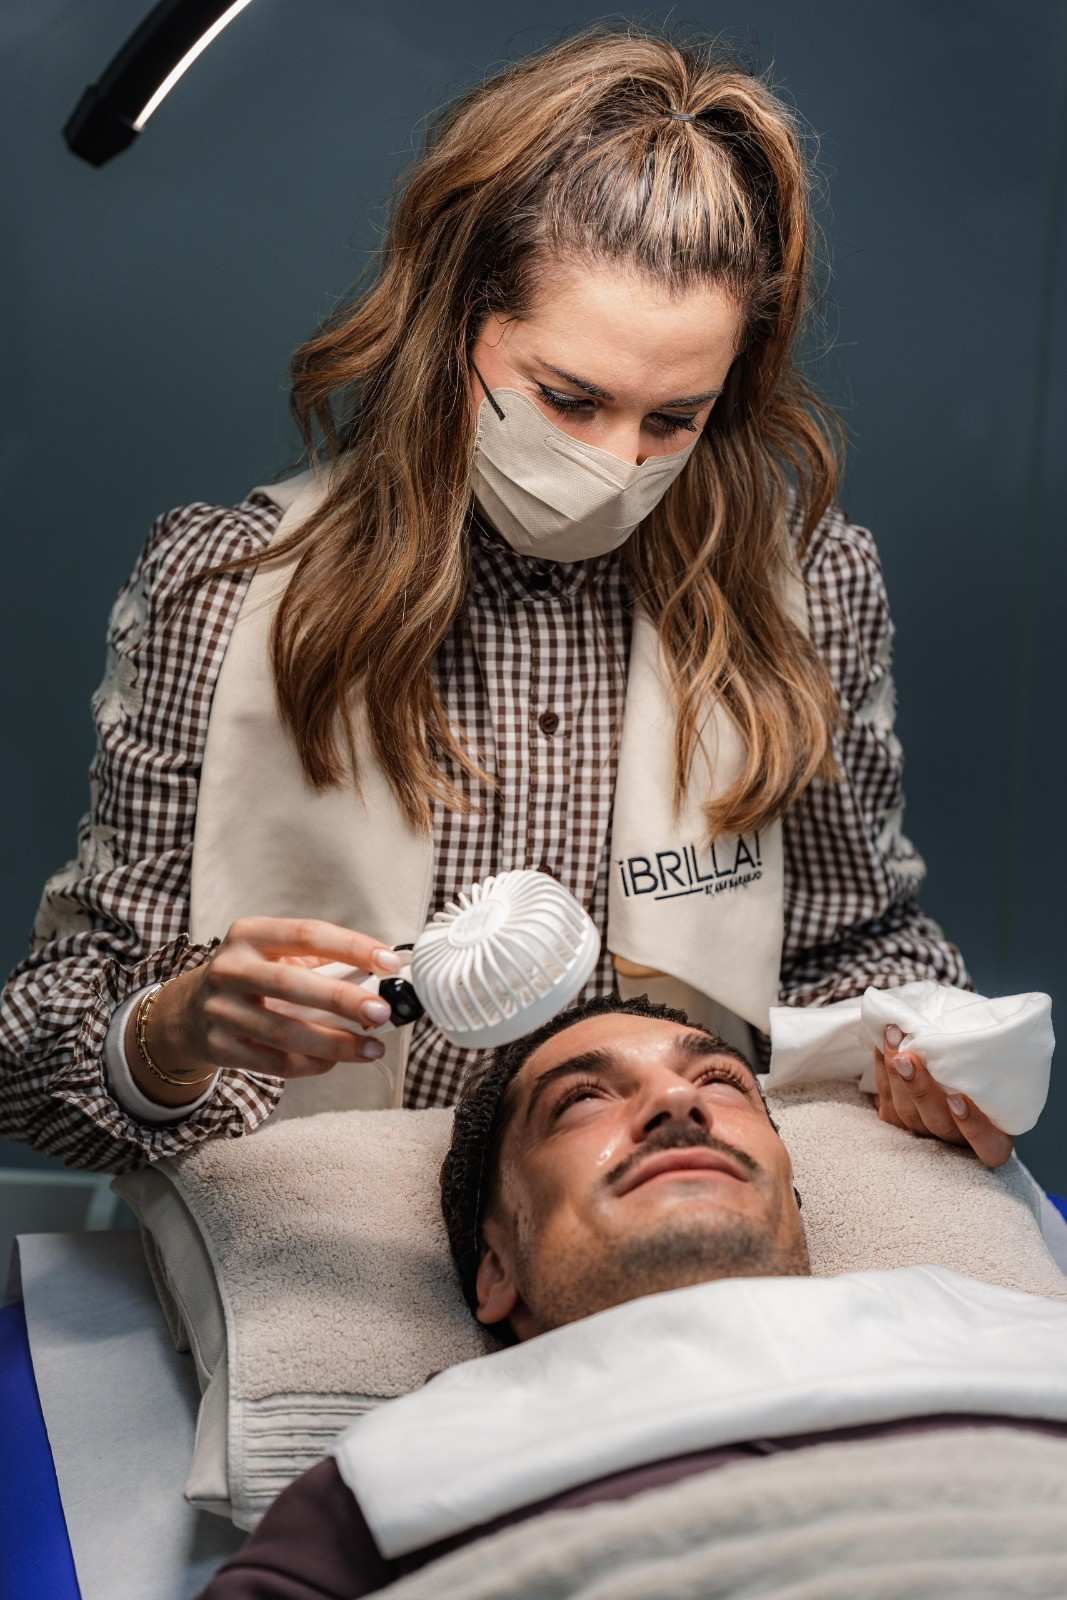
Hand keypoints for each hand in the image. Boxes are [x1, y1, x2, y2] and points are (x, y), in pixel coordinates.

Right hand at [127, 917, 404, 1106]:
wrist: (189, 1011)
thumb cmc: (252, 977)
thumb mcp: (275, 955)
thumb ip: (322, 961)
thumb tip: (382, 973)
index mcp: (249, 934)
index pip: (307, 934)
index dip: (352, 946)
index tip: (390, 961)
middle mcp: (229, 968)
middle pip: (292, 984)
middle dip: (343, 999)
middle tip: (382, 1012)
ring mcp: (219, 1010)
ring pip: (285, 1032)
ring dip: (335, 1043)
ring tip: (371, 1048)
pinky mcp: (219, 1047)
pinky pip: (274, 1062)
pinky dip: (311, 1064)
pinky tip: (335, 1061)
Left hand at [873, 1024, 1012, 1167]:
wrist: (957, 1068)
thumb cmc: (988, 1070)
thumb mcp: (996, 1070)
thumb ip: (986, 1063)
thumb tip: (976, 1030)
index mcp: (994, 1137)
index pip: (988, 1147)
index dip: (973, 1126)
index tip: (957, 1098)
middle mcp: (959, 1142)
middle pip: (938, 1123)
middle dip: (919, 1089)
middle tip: (907, 1057)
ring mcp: (926, 1135)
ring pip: (907, 1114)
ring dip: (895, 1074)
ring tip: (892, 1039)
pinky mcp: (898, 1125)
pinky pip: (887, 1104)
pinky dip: (883, 1072)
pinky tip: (882, 1046)